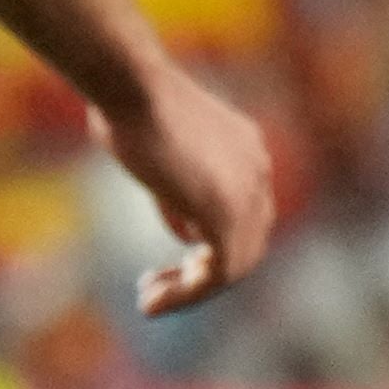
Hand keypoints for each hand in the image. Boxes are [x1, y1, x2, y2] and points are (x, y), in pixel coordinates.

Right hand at [102, 52, 285, 312]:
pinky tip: (154, 302)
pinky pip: (220, 272)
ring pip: (236, 265)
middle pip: (248, 244)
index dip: (210, 246)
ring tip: (150, 300)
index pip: (244, 215)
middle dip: (204, 274)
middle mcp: (258, 170)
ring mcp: (248, 192)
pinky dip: (188, 294)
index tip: (172, 262)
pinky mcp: (228, 213)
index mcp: (248, 151)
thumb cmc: (129, 106)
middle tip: (156, 289)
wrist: (132, 87)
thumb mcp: (159, 154)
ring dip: (192, 291)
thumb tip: (186, 232)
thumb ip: (179, 193)